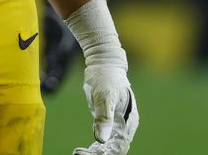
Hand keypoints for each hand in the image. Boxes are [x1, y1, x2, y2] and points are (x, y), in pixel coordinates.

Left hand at [64, 0, 139, 154]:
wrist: (103, 62)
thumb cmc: (106, 76)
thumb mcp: (104, 95)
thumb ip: (104, 117)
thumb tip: (102, 138)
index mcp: (129, 120)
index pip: (120, 145)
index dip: (107, 153)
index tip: (93, 153)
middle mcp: (125, 125)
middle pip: (115, 148)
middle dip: (100, 153)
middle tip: (80, 154)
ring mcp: (117, 124)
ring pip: (109, 146)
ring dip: (96, 152)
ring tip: (79, 153)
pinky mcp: (109, 122)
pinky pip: (104, 139)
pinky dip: (95, 146)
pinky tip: (82, 150)